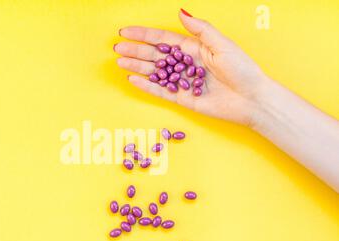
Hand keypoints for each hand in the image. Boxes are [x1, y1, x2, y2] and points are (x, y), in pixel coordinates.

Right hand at [115, 10, 267, 127]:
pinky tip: (134, 79)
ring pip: (155, 73)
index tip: (126, 31)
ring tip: (120, 62)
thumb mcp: (222, 44)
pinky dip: (147, 86)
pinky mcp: (183, 99)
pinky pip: (161, 91)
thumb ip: (200, 30)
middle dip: (135, 51)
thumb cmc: (242, 69)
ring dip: (137, 67)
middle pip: (155, 56)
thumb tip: (181, 12)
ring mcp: (183, 82)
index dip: (144, 35)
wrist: (251, 99)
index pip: (163, 40)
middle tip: (117, 48)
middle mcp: (186, 64)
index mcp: (194, 48)